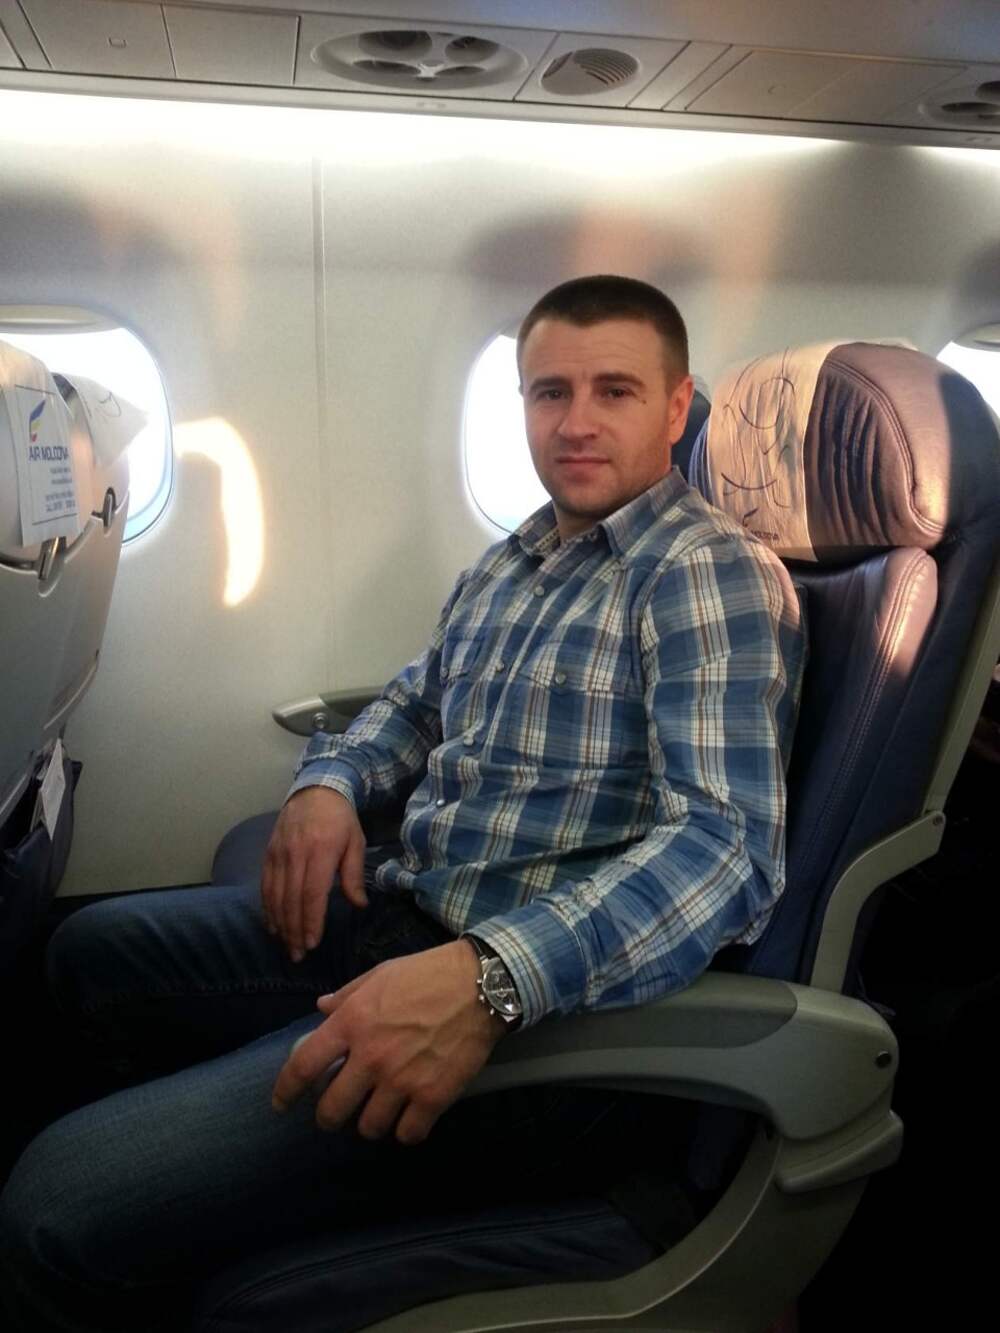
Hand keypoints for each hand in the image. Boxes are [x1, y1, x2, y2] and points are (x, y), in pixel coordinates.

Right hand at [261, 787, 366, 960]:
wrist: (315, 790)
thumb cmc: (340, 819)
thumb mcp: (355, 842)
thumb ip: (353, 875)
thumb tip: (359, 905)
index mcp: (320, 852)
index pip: (312, 894)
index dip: (310, 921)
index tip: (312, 942)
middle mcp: (295, 855)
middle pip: (291, 900)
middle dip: (294, 931)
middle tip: (298, 955)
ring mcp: (278, 854)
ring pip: (274, 896)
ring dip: (280, 924)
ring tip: (286, 946)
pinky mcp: (268, 854)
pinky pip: (265, 886)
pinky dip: (267, 908)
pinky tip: (273, 925)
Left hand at [271, 940, 504, 1143]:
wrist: (480, 985)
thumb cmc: (426, 974)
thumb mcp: (380, 975)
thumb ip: (347, 996)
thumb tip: (321, 1008)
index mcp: (352, 1022)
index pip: (303, 1067)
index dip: (285, 1092)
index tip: (281, 1104)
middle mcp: (370, 1057)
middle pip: (332, 1110)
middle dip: (329, 1117)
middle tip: (338, 1112)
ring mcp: (401, 1081)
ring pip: (369, 1128)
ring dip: (370, 1123)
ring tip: (379, 1110)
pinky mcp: (432, 1097)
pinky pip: (407, 1134)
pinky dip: (406, 1130)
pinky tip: (410, 1117)